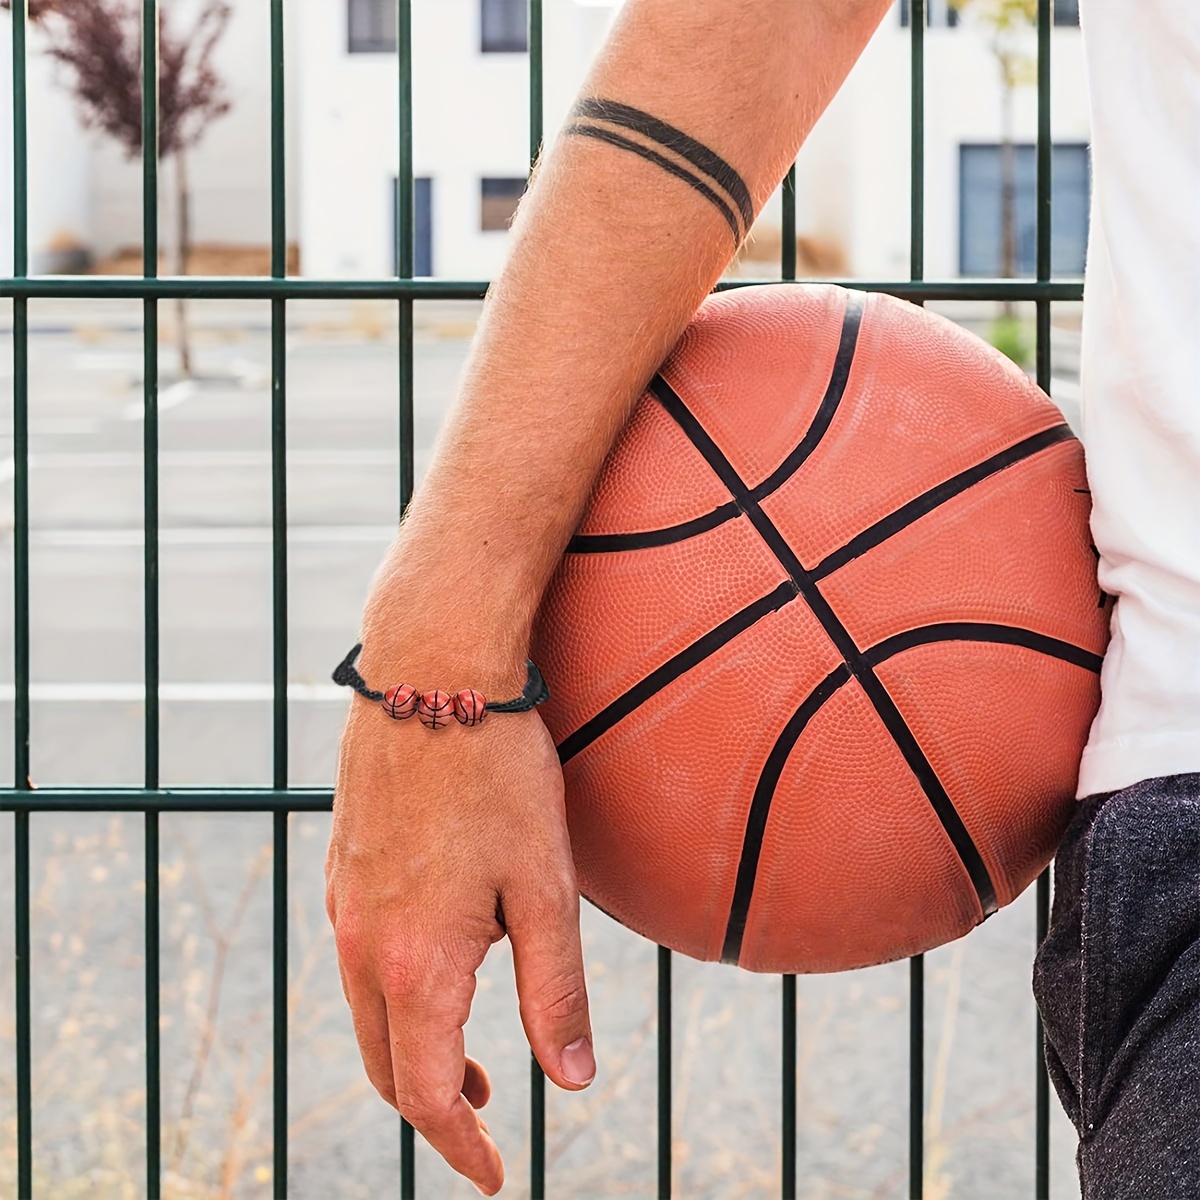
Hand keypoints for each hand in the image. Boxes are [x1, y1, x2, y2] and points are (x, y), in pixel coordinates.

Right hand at [326, 680, 593, 1195]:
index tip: (495, 1175)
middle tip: (488, 1121)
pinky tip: (439, 974)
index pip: (428, 1094)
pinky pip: (359, 961)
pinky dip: (395, 999)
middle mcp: (362, 943)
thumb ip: (555, 990)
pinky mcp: (344, 868)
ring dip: (415, 1053)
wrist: (431, 676)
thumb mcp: (545, 886)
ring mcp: (345, 904)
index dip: (463, 1146)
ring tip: (472, 1065)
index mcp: (415, 961)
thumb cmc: (499, 774)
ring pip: (368, 1015)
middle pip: (387, 1065)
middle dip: (435, 1109)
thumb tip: (573, 1082)